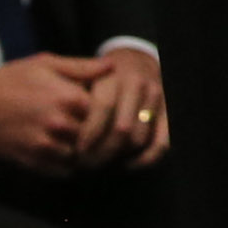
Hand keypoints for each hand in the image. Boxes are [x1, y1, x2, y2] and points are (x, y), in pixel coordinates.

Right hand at [0, 54, 111, 176]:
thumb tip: (112, 66)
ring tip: (80, 144)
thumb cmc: (12, 80)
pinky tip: (64, 154)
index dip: (108, 113)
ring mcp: (45, 146)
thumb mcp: (47, 64)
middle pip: (96, 136)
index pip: (108, 112)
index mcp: (69, 97)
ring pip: (82, 156)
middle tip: (95, 132)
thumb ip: (82, 67)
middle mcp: (60, 124)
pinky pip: (63, 172)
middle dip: (97, 134)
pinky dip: (68, 166)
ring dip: (83, 152)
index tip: (103, 112)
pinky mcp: (32, 163)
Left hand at [74, 47, 169, 169]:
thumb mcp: (81, 75)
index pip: (102, 108)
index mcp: (114, 76)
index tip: (75, 153)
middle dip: (101, 153)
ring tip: (100, 166)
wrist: (135, 61)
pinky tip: (127, 165)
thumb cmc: (99, 78)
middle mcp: (138, 85)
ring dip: (118, 158)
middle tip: (85, 167)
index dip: (88, 135)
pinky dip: (145, 160)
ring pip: (138, 139)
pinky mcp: (168, 112)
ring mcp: (156, 98)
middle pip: (121, 128)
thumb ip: (70, 98)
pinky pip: (161, 144)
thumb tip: (59, 124)